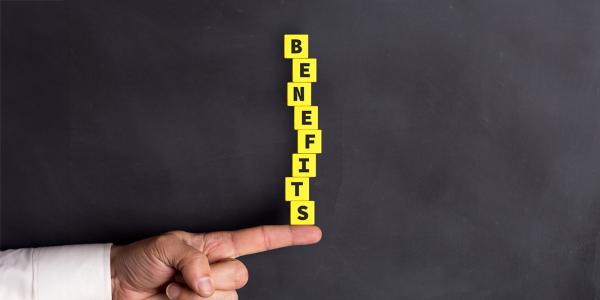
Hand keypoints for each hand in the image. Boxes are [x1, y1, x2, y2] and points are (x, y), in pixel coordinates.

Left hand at [110, 225, 321, 299]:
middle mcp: (219, 270)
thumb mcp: (166, 246)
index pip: (258, 240)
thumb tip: (209, 283)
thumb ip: (193, 259)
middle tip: (179, 277)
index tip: (313, 233)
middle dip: (210, 278)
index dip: (287, 236)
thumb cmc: (143, 259)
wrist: (120, 287)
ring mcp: (211, 293)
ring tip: (172, 291)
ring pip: (227, 299)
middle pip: (241, 276)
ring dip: (194, 298)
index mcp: (216, 246)